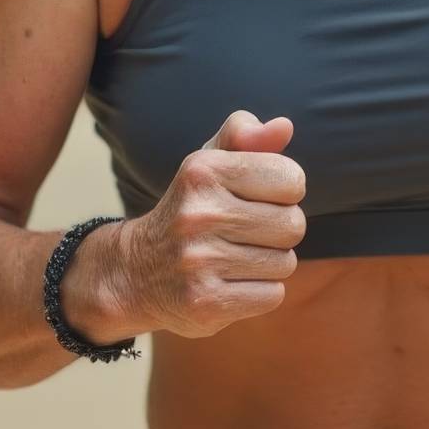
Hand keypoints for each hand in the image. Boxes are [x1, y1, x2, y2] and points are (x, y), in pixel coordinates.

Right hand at [118, 110, 306, 338]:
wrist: (135, 272)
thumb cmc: (190, 210)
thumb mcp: (208, 164)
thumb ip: (245, 137)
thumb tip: (284, 126)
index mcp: (202, 170)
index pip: (291, 179)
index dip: (284, 192)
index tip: (258, 198)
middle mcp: (198, 213)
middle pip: (293, 225)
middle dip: (279, 231)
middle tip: (246, 233)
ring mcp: (198, 261)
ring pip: (285, 262)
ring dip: (269, 263)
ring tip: (235, 258)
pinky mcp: (204, 302)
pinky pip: (272, 294)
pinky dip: (260, 292)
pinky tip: (231, 283)